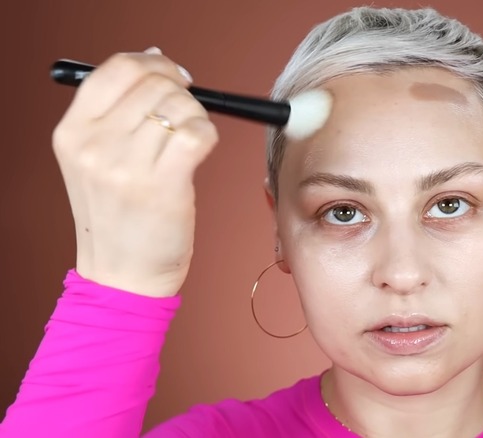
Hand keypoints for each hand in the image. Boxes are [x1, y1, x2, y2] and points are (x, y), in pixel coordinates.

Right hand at [52, 47, 217, 296]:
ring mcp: (127, 166)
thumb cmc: (119, 216)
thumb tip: (155, 58)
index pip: (116, 69)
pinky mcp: (163, 185)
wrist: (123, 274)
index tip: (173, 76)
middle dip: (181, 93)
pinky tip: (200, 152)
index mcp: (73, 132)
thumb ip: (117, 111)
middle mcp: (95, 145)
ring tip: (188, 142)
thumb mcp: (95, 159)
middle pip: (154, 84)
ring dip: (196, 117)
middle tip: (185, 115)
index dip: (153, 63)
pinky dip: (208, 136)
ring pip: (180, 107)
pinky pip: (198, 133)